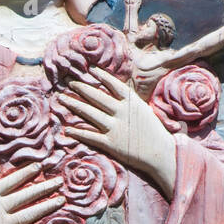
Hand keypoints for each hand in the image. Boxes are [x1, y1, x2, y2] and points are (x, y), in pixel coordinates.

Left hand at [58, 67, 177, 199]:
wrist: (161, 153)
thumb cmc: (154, 132)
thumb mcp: (143, 111)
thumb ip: (129, 103)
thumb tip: (117, 94)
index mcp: (131, 102)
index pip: (113, 84)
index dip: (101, 76)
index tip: (90, 70)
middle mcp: (121, 112)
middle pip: (96, 96)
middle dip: (81, 88)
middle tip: (70, 83)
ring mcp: (115, 127)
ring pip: (89, 113)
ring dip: (74, 105)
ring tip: (62, 99)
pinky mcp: (110, 143)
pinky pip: (90, 135)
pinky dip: (78, 132)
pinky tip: (68, 129)